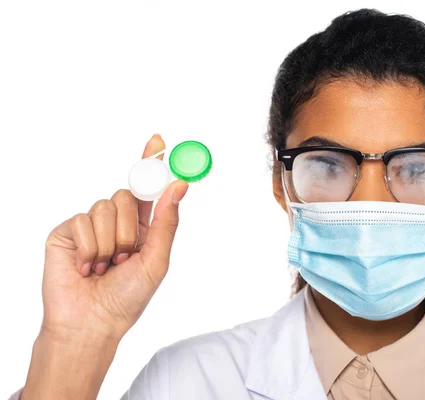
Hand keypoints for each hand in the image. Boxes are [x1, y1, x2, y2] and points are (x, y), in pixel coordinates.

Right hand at [41, 134, 188, 342]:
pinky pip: (82, 221)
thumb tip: (179, 186)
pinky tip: (84, 268)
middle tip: (124, 257)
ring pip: (104, 207)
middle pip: (126, 195)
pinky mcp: (67, 231)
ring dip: (109, 243)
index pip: (146, 188)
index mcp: (142, 227)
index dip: (151, 163)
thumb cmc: (127, 298)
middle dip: (129, 229)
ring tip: (104, 267)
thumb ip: (166, 222)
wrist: (90, 322)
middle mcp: (116, 222)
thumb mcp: (156, 260)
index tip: (157, 140)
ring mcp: (91, 225)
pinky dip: (88, 249)